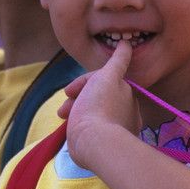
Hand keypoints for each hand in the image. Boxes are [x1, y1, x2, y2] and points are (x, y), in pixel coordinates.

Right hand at [59, 41, 140, 168]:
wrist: (95, 142)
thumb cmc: (99, 106)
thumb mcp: (107, 76)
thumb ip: (118, 60)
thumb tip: (126, 44)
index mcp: (126, 93)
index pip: (102, 81)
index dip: (83, 82)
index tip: (68, 91)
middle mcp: (125, 111)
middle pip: (97, 96)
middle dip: (78, 98)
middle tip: (64, 107)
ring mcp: (116, 129)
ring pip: (92, 112)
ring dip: (75, 111)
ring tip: (63, 118)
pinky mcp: (106, 144)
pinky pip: (90, 129)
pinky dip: (79, 125)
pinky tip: (70, 128)